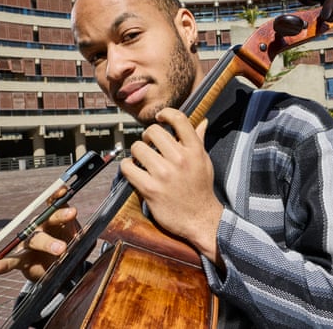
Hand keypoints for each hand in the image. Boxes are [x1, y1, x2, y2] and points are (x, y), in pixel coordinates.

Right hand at [0, 188, 79, 280]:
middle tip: (72, 214)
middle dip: (60, 214)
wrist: (61, 269)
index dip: (59, 194)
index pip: (57, 202)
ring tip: (62, 250)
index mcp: (57, 218)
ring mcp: (31, 242)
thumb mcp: (82, 240)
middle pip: (48, 217)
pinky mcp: (24, 259)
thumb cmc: (71, 248)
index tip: (65, 189)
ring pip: (35, 239)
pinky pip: (12, 260)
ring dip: (48, 242)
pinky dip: (1, 264)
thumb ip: (86, 235)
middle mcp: (42, 226)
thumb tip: (92, 231)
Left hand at [120, 108, 223, 264]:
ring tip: (142, 159)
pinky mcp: (150, 189)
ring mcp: (164, 174)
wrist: (200, 218)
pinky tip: (133, 169)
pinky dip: (127, 166)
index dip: (165, 114)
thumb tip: (202, 121)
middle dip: (148, 136)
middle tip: (150, 145)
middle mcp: (180, 159)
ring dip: (137, 152)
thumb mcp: (204, 162)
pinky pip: (128, 167)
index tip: (160, 118)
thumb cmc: (201, 189)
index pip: (179, 119)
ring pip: (138, 147)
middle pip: (153, 131)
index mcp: (194, 150)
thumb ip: (199, 140)